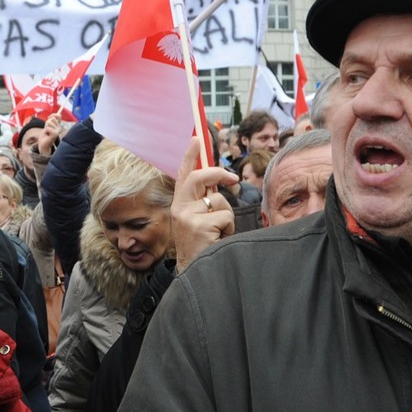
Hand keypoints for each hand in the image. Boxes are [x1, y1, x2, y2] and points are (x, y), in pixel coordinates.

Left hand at [37, 113, 63, 156]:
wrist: (43, 146)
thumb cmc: (45, 136)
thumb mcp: (47, 126)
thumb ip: (51, 121)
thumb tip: (56, 114)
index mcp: (58, 126)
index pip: (58, 116)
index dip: (53, 115)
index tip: (48, 118)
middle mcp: (60, 128)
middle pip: (52, 119)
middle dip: (47, 123)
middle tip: (47, 131)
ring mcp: (58, 131)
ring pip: (49, 122)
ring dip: (46, 127)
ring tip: (47, 133)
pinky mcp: (55, 134)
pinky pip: (48, 128)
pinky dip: (45, 131)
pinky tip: (47, 136)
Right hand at [170, 139, 237, 272]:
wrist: (194, 273)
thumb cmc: (200, 247)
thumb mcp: (196, 221)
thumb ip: (203, 202)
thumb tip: (218, 184)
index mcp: (178, 204)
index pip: (183, 174)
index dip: (190, 155)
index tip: (196, 138)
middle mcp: (179, 208)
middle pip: (201, 177)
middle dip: (218, 173)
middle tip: (233, 179)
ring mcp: (188, 216)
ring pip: (219, 201)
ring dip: (226, 217)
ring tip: (218, 233)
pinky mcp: (199, 226)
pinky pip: (226, 217)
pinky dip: (228, 229)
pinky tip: (218, 240)